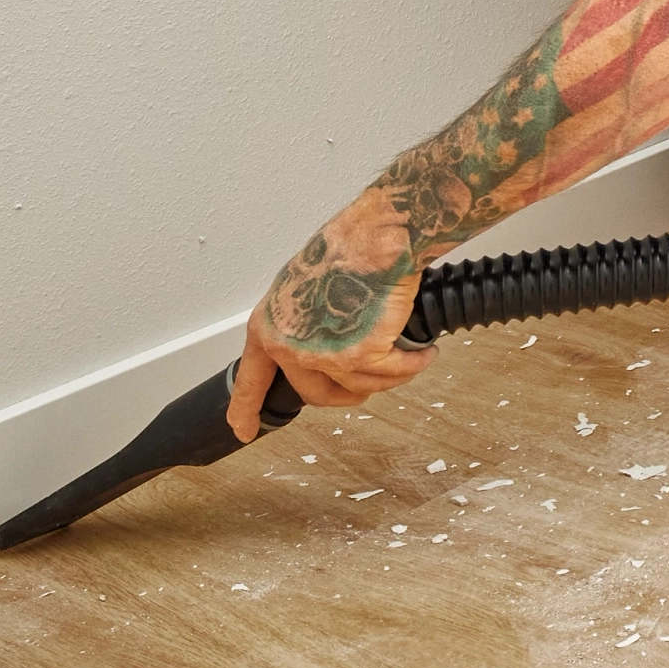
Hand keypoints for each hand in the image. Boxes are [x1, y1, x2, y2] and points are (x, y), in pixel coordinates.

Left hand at [232, 189, 432, 440]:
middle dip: (348, 394)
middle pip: (315, 393)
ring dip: (390, 375)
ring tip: (410, 357)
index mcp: (268, 325)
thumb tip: (324, 336)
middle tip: (369, 385)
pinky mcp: (359, 357)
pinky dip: (413, 364)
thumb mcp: (306, 285)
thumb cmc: (348, 247)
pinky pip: (392, 373)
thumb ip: (305, 320)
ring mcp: (322, 356)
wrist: (378, 237)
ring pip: (359, 386)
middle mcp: (289, 346)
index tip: (245, 429)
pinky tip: (424, 352)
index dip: (247, 407)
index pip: (252, 378)